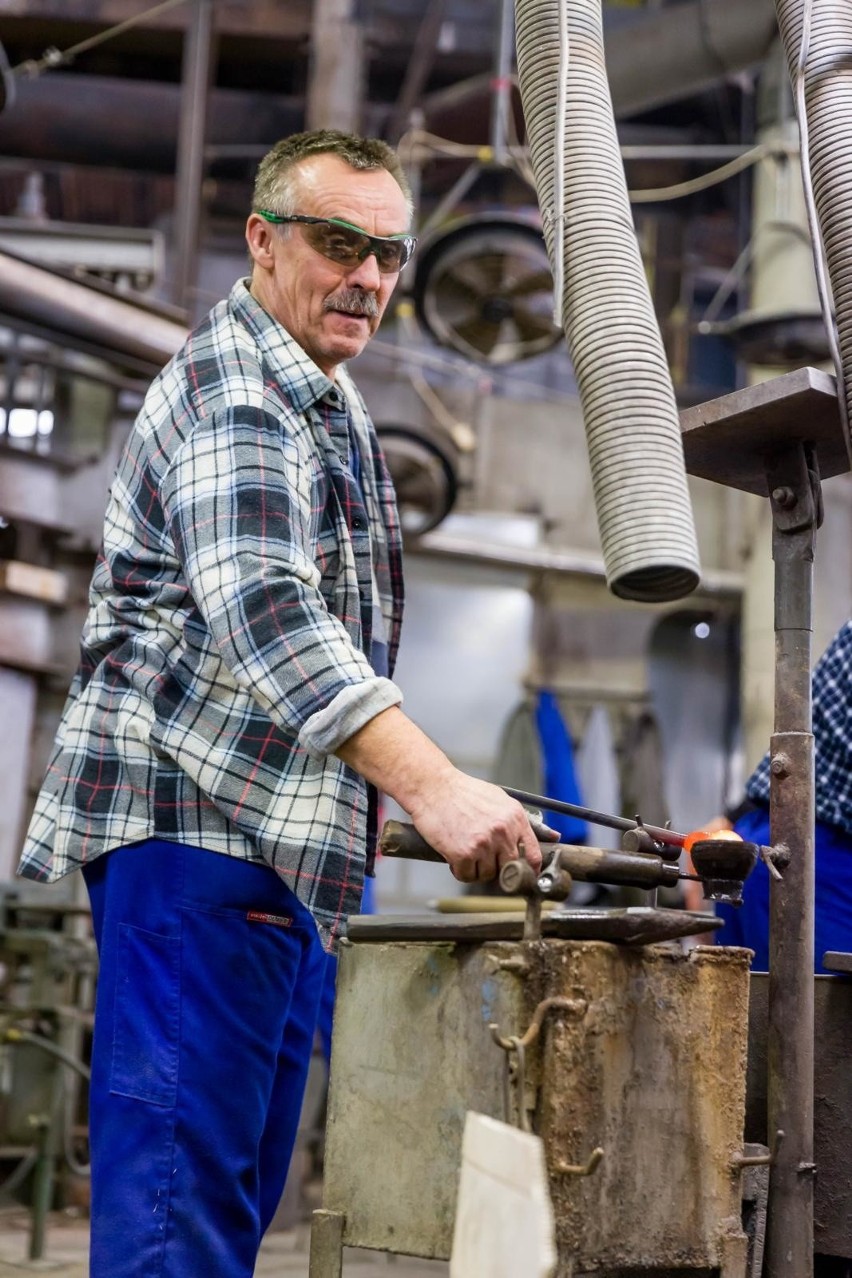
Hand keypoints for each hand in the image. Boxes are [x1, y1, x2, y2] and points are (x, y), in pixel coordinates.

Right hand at [407, 769, 542, 883]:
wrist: (432, 787)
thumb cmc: (462, 792)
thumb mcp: (498, 799)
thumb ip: (519, 820)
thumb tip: (553, 836)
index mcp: (515, 817)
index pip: (533, 854)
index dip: (530, 870)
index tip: (526, 877)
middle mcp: (502, 831)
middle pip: (509, 867)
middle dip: (496, 867)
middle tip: (483, 859)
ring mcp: (483, 843)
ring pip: (487, 874)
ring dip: (476, 868)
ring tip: (465, 849)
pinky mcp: (463, 854)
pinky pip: (466, 875)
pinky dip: (459, 870)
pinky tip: (453, 855)